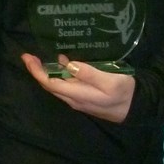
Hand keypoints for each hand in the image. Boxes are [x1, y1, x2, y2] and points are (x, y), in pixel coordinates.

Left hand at [20, 53, 134, 122]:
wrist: (136, 108)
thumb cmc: (124, 93)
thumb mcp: (109, 81)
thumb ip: (89, 73)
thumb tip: (68, 64)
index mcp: (77, 94)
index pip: (50, 83)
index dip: (37, 71)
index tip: (27, 58)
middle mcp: (73, 99)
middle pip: (50, 85)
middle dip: (37, 70)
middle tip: (29, 55)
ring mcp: (78, 99)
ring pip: (57, 85)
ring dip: (47, 72)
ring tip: (40, 57)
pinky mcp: (84, 97)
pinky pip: (66, 85)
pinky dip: (60, 73)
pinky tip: (62, 62)